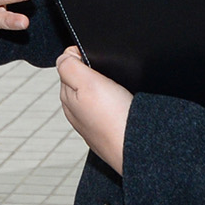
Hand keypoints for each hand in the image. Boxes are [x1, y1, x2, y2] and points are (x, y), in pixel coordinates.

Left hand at [58, 47, 132, 174]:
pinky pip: (111, 108)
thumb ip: (70, 66)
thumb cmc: (115, 120)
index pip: (68, 67)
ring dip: (107, 86)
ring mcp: (94, 123)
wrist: (140, 150)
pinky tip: (124, 104)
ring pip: (98, 94)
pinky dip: (117, 101)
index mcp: (68, 98)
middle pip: (82, 79)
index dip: (83, 56)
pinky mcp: (111, 129)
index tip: (98, 61)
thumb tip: (65, 55)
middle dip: (94, 71)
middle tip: (110, 74)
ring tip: (119, 88)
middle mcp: (78, 112)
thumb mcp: (87, 84)